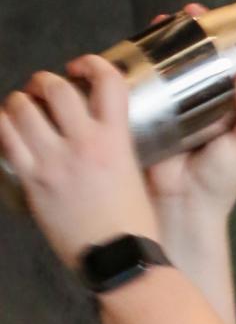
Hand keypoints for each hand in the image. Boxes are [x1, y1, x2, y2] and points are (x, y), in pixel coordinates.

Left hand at [0, 57, 154, 269]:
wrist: (119, 260)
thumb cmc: (133, 225)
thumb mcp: (134, 173)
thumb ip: (114, 145)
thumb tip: (97, 130)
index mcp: (116, 140)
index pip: (106, 80)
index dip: (91, 63)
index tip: (81, 68)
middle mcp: (83, 144)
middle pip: (55, 87)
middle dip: (44, 82)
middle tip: (43, 92)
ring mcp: (53, 161)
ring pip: (21, 108)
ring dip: (19, 102)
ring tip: (23, 111)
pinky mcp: (32, 180)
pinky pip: (4, 138)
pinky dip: (2, 126)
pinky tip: (7, 130)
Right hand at [144, 3, 235, 224]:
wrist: (182, 208)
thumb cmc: (219, 181)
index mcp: (222, 104)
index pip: (218, 61)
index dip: (215, 37)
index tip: (209, 18)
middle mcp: (192, 100)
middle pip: (187, 56)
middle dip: (183, 32)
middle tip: (183, 15)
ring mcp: (165, 106)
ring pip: (160, 65)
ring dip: (156, 42)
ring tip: (157, 24)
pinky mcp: (140, 115)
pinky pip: (134, 86)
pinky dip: (129, 67)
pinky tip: (128, 51)